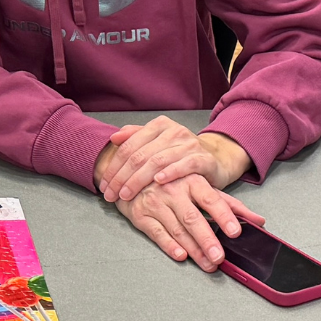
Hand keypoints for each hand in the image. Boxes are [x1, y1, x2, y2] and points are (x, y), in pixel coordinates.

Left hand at [95, 116, 250, 201]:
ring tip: (126, 194)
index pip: (129, 146)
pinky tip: (158, 181)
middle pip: (140, 155)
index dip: (114, 166)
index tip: (104, 185)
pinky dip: (170, 172)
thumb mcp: (158, 143)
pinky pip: (185, 165)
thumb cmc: (181, 154)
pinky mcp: (203, 158)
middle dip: (121, 177)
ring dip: (138, 180)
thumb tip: (114, 138)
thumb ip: (136, 137)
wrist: (216, 158)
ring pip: (157, 161)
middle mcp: (174, 131)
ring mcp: (189, 144)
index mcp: (159, 125)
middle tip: (111, 195)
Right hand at [115, 173, 264, 270]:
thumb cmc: (171, 179)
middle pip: (193, 218)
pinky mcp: (140, 215)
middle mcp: (173, 190)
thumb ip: (229, 204)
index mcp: (191, 180)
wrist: (131, 171)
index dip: (224, 216)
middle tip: (219, 257)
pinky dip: (169, 245)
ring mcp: (156, 203)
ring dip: (193, 249)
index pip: (212, 199)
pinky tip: (180, 255)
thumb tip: (258, 221)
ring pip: (177, 229)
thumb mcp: (201, 185)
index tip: (235, 232)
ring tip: (208, 264)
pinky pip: (156, 233)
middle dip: (207, 240)